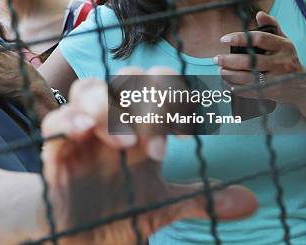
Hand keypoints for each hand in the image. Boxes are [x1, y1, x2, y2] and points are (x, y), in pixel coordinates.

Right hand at [41, 68, 257, 243]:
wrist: (78, 238)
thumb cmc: (118, 212)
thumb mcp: (162, 205)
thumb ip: (201, 198)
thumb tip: (250, 201)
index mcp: (139, 128)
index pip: (157, 83)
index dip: (175, 94)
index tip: (186, 133)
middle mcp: (112, 122)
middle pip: (126, 77)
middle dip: (147, 99)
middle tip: (159, 145)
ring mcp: (82, 133)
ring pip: (89, 87)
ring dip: (110, 106)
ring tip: (126, 144)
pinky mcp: (55, 150)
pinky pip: (55, 120)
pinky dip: (70, 119)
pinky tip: (85, 132)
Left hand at [216, 11, 305, 119]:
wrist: (302, 86)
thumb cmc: (288, 59)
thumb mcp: (284, 41)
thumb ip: (272, 27)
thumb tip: (259, 13)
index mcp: (284, 46)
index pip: (259, 39)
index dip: (240, 38)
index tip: (224, 39)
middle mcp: (282, 62)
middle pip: (250, 61)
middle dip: (229, 60)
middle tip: (216, 58)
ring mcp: (277, 79)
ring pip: (248, 77)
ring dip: (230, 74)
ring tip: (220, 70)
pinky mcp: (271, 92)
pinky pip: (249, 90)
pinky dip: (236, 86)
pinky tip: (228, 82)